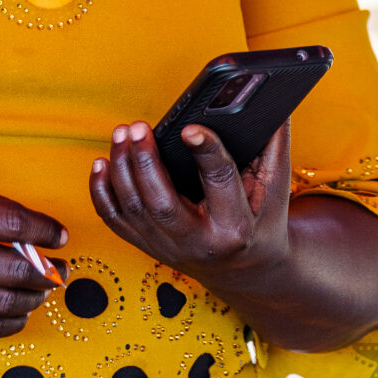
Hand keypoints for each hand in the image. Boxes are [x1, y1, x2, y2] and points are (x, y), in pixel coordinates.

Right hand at [0, 186, 67, 337]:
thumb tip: (38, 228)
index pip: (12, 223)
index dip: (45, 230)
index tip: (59, 236)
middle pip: (15, 269)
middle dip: (49, 270)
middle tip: (61, 268)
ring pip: (8, 302)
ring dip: (36, 296)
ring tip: (44, 288)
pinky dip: (15, 321)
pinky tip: (21, 310)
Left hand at [91, 118, 291, 287]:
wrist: (245, 271)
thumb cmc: (261, 223)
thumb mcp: (275, 189)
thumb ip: (274, 146)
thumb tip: (273, 107)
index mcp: (235, 226)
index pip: (218, 182)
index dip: (205, 152)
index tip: (191, 127)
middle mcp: (198, 242)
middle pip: (162, 202)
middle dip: (145, 161)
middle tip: (137, 127)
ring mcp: (168, 248)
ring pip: (133, 209)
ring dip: (121, 168)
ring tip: (122, 134)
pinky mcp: (149, 247)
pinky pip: (116, 221)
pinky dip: (101, 192)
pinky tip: (101, 163)